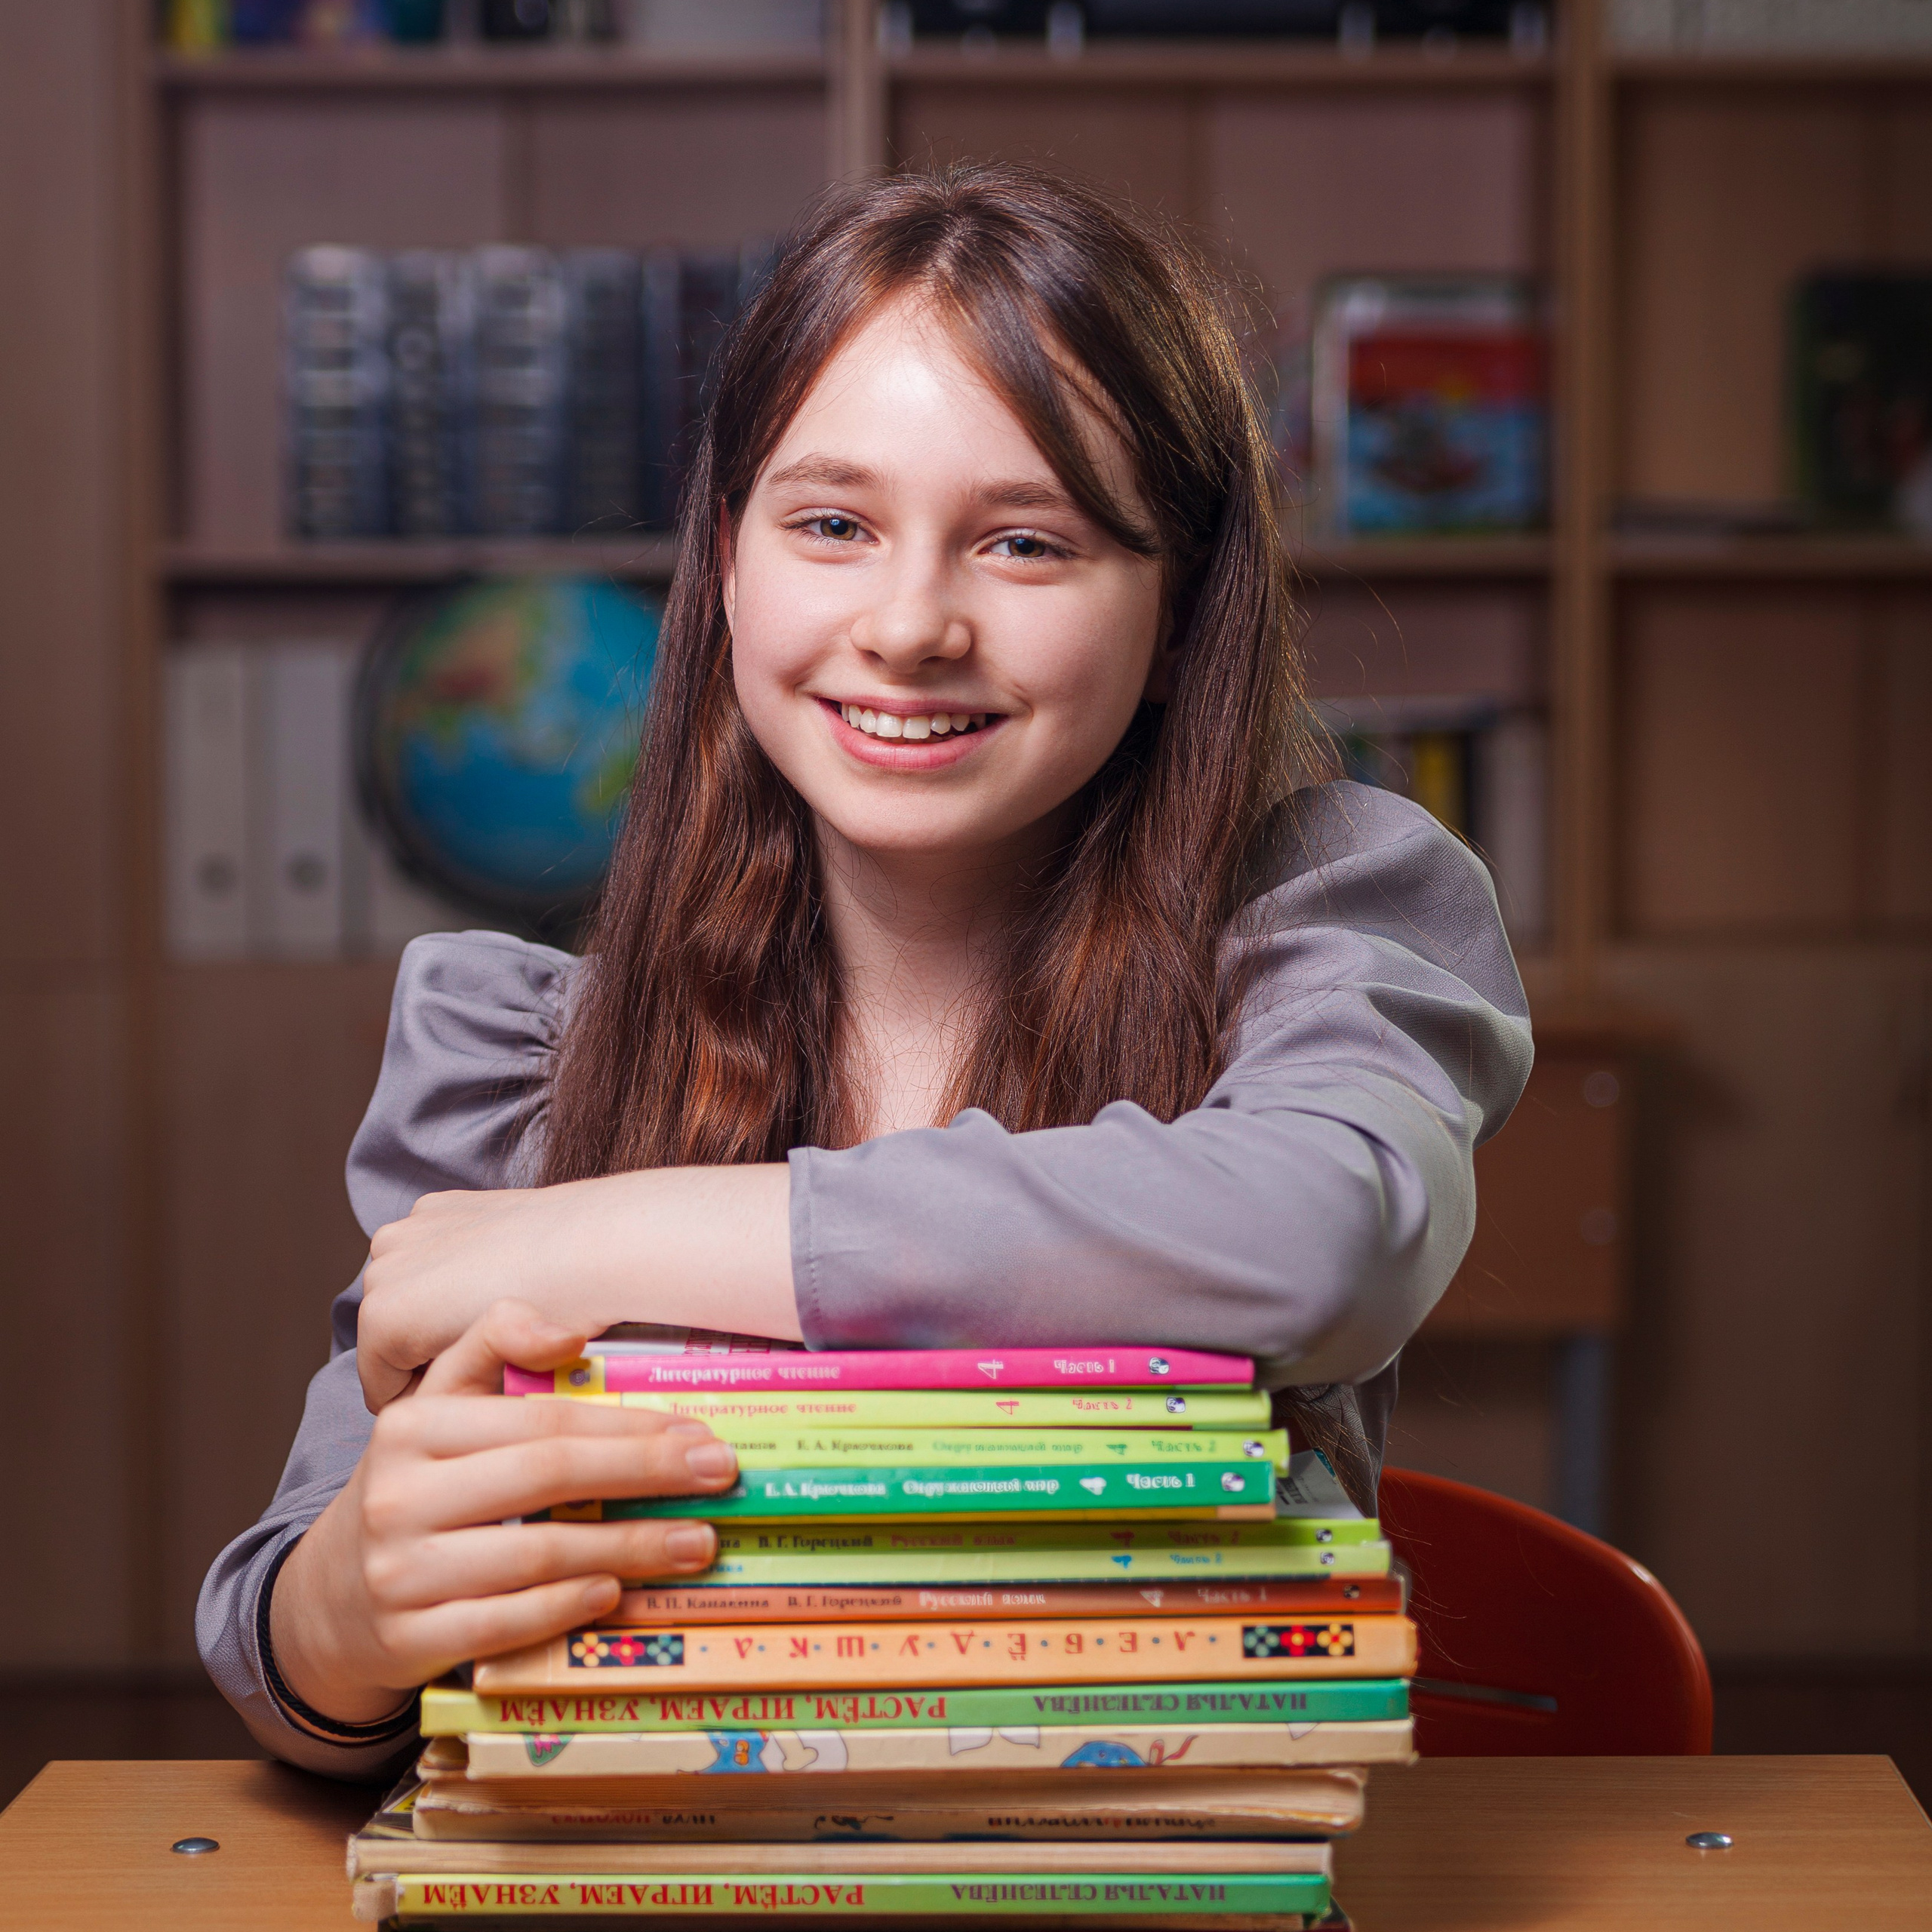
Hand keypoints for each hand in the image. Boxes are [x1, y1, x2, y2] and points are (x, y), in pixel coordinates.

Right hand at [268, 1299, 739, 1730]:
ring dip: (629, 1548)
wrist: (331, 1598)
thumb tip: (571, 1330)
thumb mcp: (439, 1406)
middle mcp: (399, 1497)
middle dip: (645, 1475)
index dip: (626, 1425)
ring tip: (696, 1542)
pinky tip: (617, 1593)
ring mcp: (400, 1574)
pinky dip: (567, 1607)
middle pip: (546, 1478)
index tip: (699, 1431)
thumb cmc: (416, 1487)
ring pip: (535, 1555)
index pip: (540, 1421)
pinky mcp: (408, 1641)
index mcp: (413, 1427)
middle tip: (718, 1477)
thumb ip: (494, 1343)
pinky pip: (504, 1623)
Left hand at [356, 1164, 797, 1411]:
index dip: (456, 1338)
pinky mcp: (383, 1316)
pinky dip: (426, 1403)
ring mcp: (385, 1275)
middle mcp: (400, 1237)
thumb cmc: (595, 1256)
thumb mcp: (543, 1253)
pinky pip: (388, 1388)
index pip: (422, 1299)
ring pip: (396, 1360)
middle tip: (498, 1381)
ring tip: (491, 1392)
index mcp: (437, 1215)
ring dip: (435, 1379)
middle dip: (438, 1358)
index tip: (502, 1359)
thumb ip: (515, 1272)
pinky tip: (474, 1401)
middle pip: (402, 1330)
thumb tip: (533, 1301)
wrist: (605, 1250)